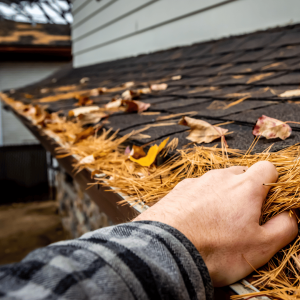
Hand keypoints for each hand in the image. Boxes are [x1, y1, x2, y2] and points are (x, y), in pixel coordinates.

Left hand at [133, 161, 297, 286]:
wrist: (167, 250)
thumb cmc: (215, 249)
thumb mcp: (261, 246)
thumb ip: (284, 228)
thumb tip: (290, 217)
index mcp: (245, 186)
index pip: (267, 168)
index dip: (272, 183)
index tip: (268, 201)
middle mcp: (220, 177)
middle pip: (241, 174)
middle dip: (246, 190)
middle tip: (242, 216)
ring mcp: (197, 182)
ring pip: (217, 182)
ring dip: (222, 196)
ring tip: (216, 221)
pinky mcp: (178, 190)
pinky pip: (197, 189)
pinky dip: (201, 200)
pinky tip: (195, 219)